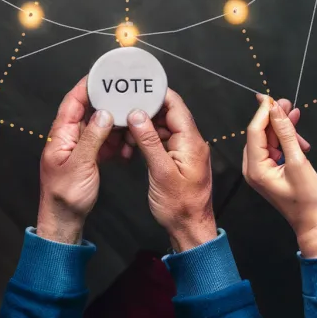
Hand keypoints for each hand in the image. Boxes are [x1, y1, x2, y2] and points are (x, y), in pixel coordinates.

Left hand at [37, 77, 130, 243]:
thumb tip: (103, 113)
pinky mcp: (86, 158)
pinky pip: (102, 141)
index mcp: (60, 135)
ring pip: (97, 125)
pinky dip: (114, 140)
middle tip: (123, 92)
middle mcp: (68, 137)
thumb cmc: (64, 198)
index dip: (86, 85)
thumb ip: (92, 138)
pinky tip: (125, 141)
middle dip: (105, 101)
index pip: (72, 101)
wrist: (63, 223)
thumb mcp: (80, 165)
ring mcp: (77, 147)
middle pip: (87, 110)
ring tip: (129, 118)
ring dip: (113, 123)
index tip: (102, 74)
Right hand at [128, 90, 215, 252]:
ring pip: (164, 127)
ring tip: (125, 125)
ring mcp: (184, 151)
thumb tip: (138, 114)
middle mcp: (190, 142)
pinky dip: (148, 139)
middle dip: (146, 108)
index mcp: (191, 141)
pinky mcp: (178, 160)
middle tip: (124, 105)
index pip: (176, 105)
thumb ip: (149, 141)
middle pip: (169, 113)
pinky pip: (163, 141)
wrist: (190, 230)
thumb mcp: (161, 172)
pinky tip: (133, 142)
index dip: (157, 93)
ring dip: (145, 125)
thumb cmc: (180, 207)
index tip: (138, 87)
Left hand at [243, 95, 316, 257]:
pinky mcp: (268, 171)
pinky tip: (300, 139)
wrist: (313, 223)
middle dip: (275, 119)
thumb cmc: (307, 198)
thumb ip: (286, 133)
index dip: (264, 112)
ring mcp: (260, 170)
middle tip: (289, 103)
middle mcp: (252, 168)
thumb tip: (276, 109)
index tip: (273, 96)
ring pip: (268, 139)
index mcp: (255, 168)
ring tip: (298, 122)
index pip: (254, 131)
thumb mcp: (298, 161)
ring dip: (283, 130)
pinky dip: (285, 141)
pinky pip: (274, 148)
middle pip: (260, 134)